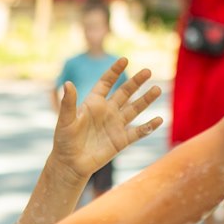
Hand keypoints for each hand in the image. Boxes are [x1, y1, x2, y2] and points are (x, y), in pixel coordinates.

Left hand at [51, 58, 163, 180]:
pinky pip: (138, 132)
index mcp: (94, 103)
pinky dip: (148, 127)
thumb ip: (68, 103)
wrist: (71, 164)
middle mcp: (107, 111)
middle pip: (125, 93)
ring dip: (146, 100)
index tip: (124, 59)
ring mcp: (116, 125)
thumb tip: (68, 83)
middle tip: (148, 71)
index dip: (115, 71)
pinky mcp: (121, 141)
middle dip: (136, 82)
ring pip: (135, 109)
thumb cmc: (65, 141)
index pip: (106, 83)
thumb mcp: (65, 120)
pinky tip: (158, 120)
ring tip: (156, 89)